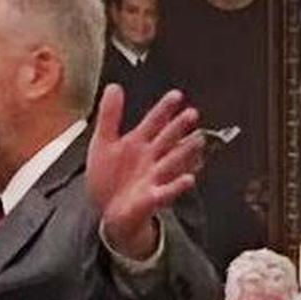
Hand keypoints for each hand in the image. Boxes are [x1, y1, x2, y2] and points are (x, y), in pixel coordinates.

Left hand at [86, 85, 203, 258]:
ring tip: (197, 141)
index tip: (176, 95)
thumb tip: (113, 87)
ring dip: (184, 152)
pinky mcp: (153, 197)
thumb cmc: (109, 178)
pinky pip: (168, 191)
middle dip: (179, 127)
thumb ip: (109, 115)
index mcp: (139, 142)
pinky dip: (177, 186)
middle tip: (191, 114)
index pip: (154, 121)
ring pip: (172, 161)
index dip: (164, 108)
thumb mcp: (103, 143)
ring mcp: (154, 176)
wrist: (107, 212)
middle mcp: (151, 157)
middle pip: (168, 138)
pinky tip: (189, 179)